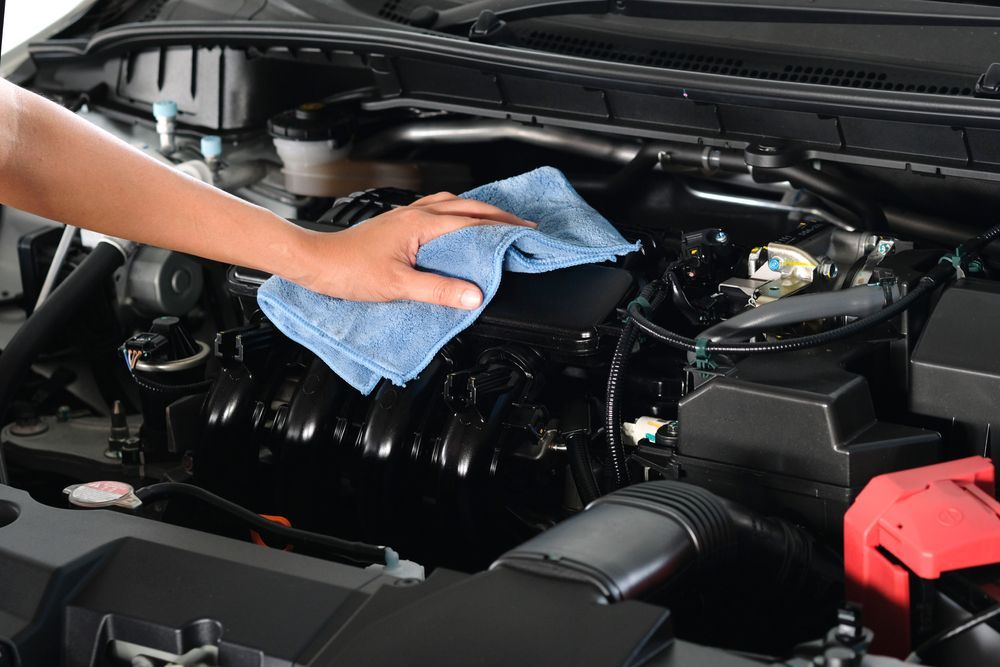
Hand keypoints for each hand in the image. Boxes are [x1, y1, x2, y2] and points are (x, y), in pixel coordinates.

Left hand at [282, 192, 534, 308]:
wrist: (316, 263)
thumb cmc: (349, 270)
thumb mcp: (399, 286)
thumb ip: (439, 290)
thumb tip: (474, 294)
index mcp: (421, 224)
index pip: (473, 223)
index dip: (502, 228)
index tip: (525, 234)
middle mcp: (415, 214)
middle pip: (467, 206)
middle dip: (498, 214)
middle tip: (522, 225)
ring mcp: (406, 216)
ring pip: (452, 204)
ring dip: (477, 210)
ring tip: (497, 221)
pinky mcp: (398, 224)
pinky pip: (436, 210)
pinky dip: (456, 214)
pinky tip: (457, 225)